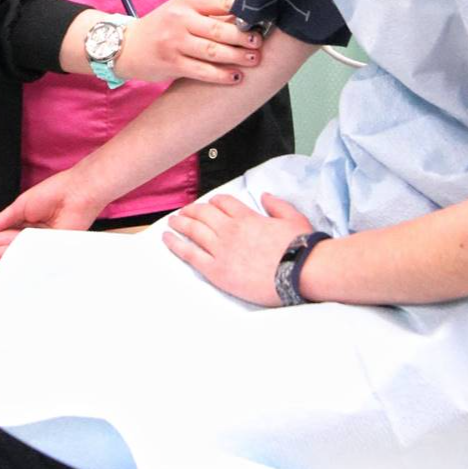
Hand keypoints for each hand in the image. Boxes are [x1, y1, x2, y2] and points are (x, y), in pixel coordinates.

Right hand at [0, 170, 101, 263]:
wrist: (75, 193)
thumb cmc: (52, 194)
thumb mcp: (20, 206)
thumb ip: (0, 221)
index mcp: (21, 223)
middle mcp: (26, 235)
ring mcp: (33, 242)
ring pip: (4, 249)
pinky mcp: (42, 247)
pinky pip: (19, 250)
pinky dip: (1, 252)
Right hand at [118, 0, 262, 85]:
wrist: (126, 46)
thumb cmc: (161, 28)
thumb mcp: (181, 10)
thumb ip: (210, 13)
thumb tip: (247, 16)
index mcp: (186, 1)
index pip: (221, 2)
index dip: (243, 11)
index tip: (261, 19)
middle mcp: (180, 19)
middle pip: (219, 28)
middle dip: (244, 36)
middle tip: (259, 42)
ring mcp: (175, 42)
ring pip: (213, 51)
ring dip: (237, 56)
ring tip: (254, 59)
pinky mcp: (172, 64)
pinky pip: (202, 71)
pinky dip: (221, 75)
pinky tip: (235, 77)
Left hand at [164, 192, 313, 305]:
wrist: (299, 272)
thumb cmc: (299, 248)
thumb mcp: (293, 218)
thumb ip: (277, 205)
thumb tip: (265, 196)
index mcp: (247, 217)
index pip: (223, 202)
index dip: (214, 202)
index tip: (209, 204)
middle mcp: (230, 230)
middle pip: (203, 213)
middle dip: (191, 210)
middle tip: (184, 212)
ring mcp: (221, 250)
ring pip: (193, 230)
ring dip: (180, 223)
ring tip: (172, 222)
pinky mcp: (217, 270)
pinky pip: (190, 254)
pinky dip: (176, 244)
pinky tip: (167, 239)